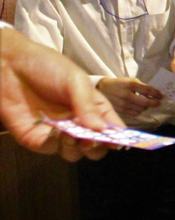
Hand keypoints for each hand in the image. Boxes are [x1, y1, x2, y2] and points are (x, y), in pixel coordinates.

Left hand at [0, 29, 123, 159]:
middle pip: (94, 147)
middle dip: (96, 148)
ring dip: (76, 148)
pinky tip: (55, 132)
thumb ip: (88, 105)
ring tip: (72, 135)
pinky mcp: (35, 138)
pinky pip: (50, 149)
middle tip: (92, 141)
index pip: (111, 128)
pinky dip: (56, 144)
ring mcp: (57, 132)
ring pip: (74, 153)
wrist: (10, 65)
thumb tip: (101, 130)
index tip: (118, 143)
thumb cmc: (48, 67)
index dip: (117, 137)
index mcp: (93, 108)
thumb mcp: (75, 80)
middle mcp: (77, 123)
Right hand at [96, 76, 163, 119]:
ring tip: (147, 104)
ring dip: (146, 107)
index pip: (148, 90)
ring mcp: (123, 104)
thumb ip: (142, 87)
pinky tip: (139, 108)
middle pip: (145, 103)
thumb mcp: (131, 81)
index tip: (162, 96)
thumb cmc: (119, 84)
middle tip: (158, 103)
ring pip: (141, 109)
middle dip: (154, 103)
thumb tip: (154, 93)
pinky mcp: (120, 111)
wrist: (102, 89)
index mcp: (131, 85)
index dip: (157, 94)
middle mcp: (127, 95)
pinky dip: (139, 111)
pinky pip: (134, 114)